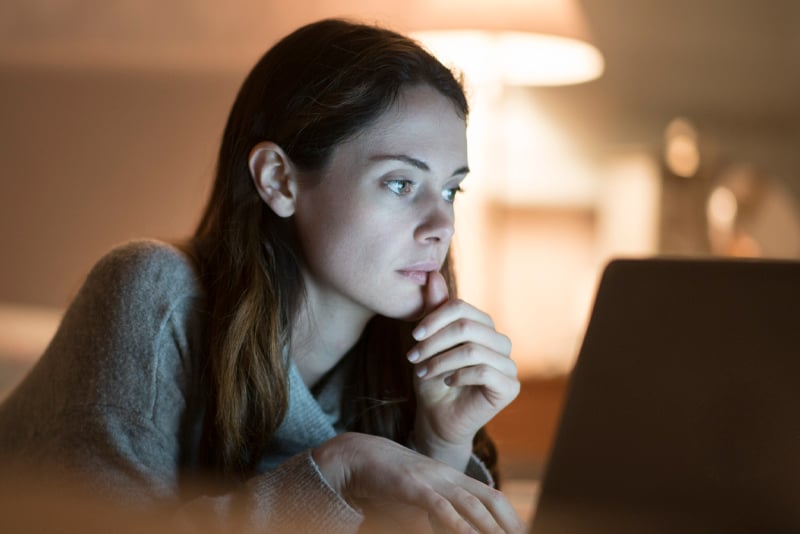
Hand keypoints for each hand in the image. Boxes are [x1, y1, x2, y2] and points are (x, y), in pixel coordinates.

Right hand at [312, 432, 525, 532]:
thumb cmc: (390, 483)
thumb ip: (436, 519)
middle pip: (490, 500)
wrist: (360, 457)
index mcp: (453, 479)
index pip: (492, 498)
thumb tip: (457, 529)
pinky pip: (439, 505)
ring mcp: (432, 480)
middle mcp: (449, 477)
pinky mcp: (413, 486)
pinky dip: (456, 523)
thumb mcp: (420, 503)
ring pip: (470, 505)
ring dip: (490, 528)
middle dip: (510, 524)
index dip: (512, 518)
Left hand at [408, 272, 519, 469]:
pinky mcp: (510, 387)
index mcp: (483, 327)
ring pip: (474, 349)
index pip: (462, 307)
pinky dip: (459, 375)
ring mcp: (508, 365)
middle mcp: (500, 342)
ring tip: (423, 372)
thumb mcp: (428, 342)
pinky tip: (447, 382)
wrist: (437, 418)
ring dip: (441, 360)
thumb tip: (432, 274)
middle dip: (435, 341)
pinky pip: (484, 371)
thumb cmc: (433, 378)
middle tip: (414, 357)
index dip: (435, 317)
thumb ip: (433, 309)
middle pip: (468, 326)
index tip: (413, 335)